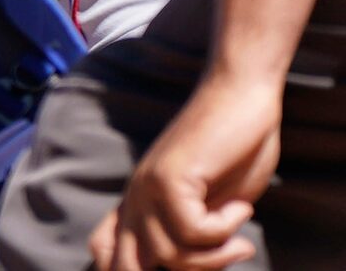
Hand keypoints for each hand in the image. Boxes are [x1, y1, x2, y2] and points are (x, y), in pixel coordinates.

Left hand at [91, 75, 280, 270]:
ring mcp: (149, 186)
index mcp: (140, 203)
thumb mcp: (211, 207)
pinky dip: (226, 229)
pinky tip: (241, 207)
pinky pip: (194, 232)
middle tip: (226, 255)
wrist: (242, 93)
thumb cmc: (236, 148)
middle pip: (125, 267)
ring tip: (240, 233)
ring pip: (171, 256)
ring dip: (218, 255)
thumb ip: (193, 238)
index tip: (186, 267)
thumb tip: (195, 269)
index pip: (103, 252)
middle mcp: (136, 197)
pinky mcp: (169, 177)